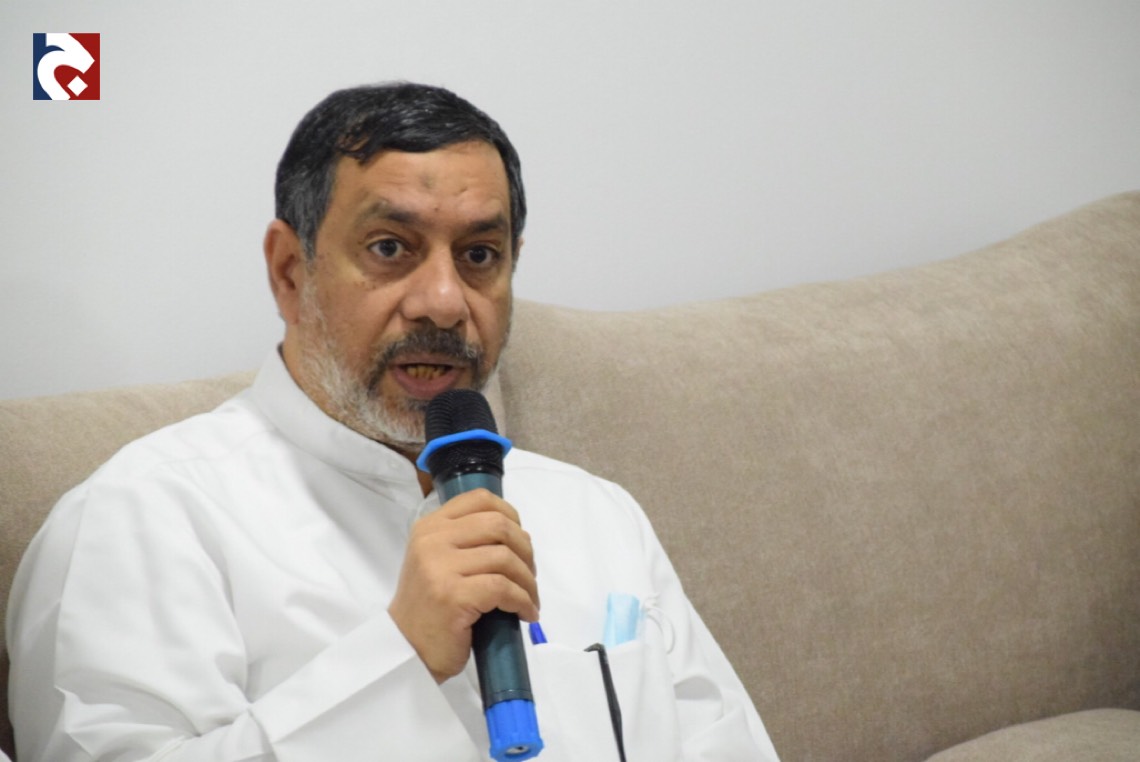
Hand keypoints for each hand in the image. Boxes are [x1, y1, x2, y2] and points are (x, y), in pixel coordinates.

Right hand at [388, 488, 539, 682]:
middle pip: (499, 525)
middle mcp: (432, 540)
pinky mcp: (453, 595)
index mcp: (430, 527)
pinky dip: (522, 601)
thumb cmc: (430, 608)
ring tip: (529, 598)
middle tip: (529, 575)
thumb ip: (467, 540)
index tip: (520, 540)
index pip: (480, 499)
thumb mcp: (439, 561)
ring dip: (527, 581)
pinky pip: (503, 588)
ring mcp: (440, 567)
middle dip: (525, 551)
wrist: (407, 650)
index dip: (511, 515)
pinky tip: (525, 613)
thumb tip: (519, 535)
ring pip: (505, 558)